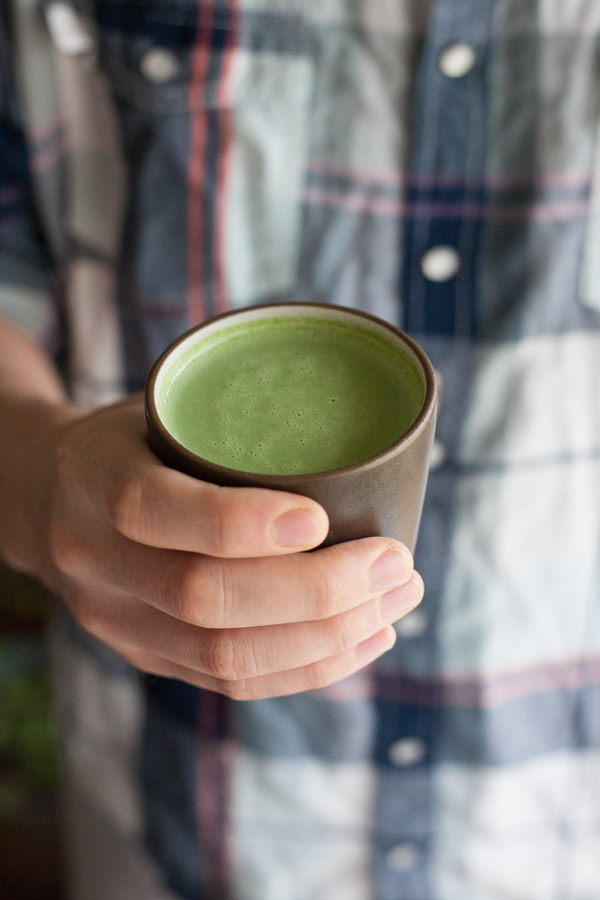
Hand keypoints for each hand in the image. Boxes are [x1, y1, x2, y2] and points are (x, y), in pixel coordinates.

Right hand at [39, 395, 423, 698]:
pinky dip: (311, 667)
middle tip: (396, 562)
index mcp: (93, 478)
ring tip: (398, 600)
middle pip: (203, 600)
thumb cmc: (135, 440)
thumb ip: (239, 417)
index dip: (238, 522)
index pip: (152, 509)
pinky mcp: (148, 657)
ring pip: (226, 657)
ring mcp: (118, 621)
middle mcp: (95, 560)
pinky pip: (232, 682)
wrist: (52, 499)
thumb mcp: (166, 406)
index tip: (321, 518)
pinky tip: (367, 637)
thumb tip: (368, 429)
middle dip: (317, 591)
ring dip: (330, 637)